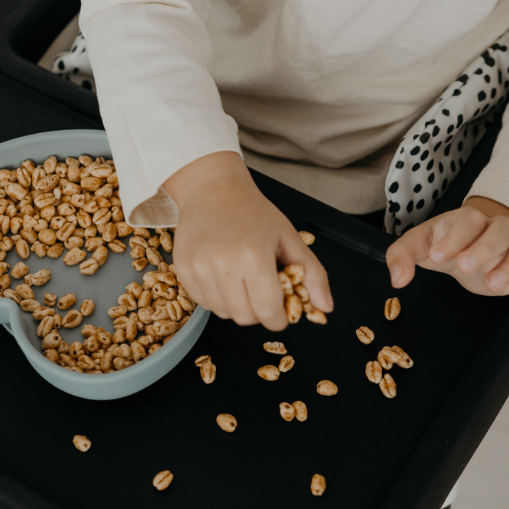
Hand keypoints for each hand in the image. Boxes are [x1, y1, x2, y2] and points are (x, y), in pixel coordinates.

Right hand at [165, 152, 332, 329]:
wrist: (212, 189)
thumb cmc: (254, 212)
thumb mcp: (289, 238)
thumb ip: (313, 274)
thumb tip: (326, 308)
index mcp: (254, 257)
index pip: (269, 313)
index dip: (279, 317)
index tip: (280, 307)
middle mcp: (224, 265)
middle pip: (246, 318)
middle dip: (259, 310)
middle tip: (261, 286)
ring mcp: (199, 269)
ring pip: (224, 314)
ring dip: (236, 304)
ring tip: (240, 276)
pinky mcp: (183, 271)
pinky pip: (203, 303)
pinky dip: (216, 297)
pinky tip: (221, 274)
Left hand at [385, 196, 508, 296]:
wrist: (472, 247)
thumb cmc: (446, 243)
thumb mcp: (420, 246)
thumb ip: (402, 257)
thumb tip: (397, 279)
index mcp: (468, 219)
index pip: (468, 221)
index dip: (455, 238)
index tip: (437, 257)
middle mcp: (497, 227)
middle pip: (502, 229)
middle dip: (485, 248)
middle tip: (464, 267)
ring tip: (493, 285)